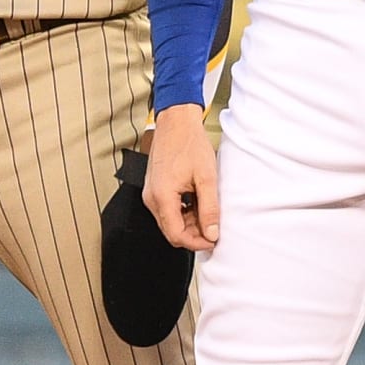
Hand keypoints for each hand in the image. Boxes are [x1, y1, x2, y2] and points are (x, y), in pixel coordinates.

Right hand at [143, 104, 218, 251]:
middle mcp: (151, 198)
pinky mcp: (154, 189)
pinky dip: (182, 213)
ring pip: (169, 222)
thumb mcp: (206, 177)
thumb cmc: (189, 143)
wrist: (176, 122)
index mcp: (162, 196)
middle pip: (171, 231)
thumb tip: (212, 233)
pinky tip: (197, 204)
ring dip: (189, 224)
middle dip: (193, 235)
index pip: (176, 235)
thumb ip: (209, 208)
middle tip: (213, 229)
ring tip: (208, 213)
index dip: (196, 243)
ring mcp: (150, 193)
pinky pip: (167, 210)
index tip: (212, 240)